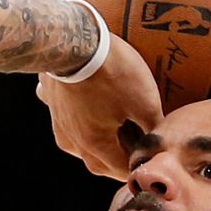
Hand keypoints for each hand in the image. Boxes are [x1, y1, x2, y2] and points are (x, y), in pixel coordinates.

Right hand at [36, 33, 164, 180]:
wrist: (71, 40)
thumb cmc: (111, 72)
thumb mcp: (144, 102)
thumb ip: (153, 129)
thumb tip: (159, 143)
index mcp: (95, 146)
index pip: (121, 170)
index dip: (140, 166)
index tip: (152, 160)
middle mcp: (73, 141)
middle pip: (99, 162)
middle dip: (119, 158)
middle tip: (138, 147)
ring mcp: (58, 121)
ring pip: (81, 143)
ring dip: (99, 141)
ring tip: (116, 128)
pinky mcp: (51, 101)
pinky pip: (67, 117)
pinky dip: (80, 116)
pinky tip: (87, 103)